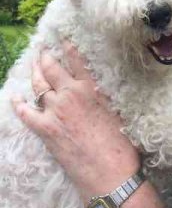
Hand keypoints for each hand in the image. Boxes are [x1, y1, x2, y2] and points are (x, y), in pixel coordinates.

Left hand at [12, 41, 140, 203]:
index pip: (75, 60)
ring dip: (34, 73)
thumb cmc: (118, 142)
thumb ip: (101, 95)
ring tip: (33, 64)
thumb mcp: (114, 110)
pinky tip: (16, 98)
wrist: (108, 170)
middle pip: (51, 68)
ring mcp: (54, 110)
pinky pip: (26, 112)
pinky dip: (19, 104)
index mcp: (90, 87)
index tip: (62, 38)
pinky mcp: (45, 128)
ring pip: (38, 85)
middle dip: (45, 57)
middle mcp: (70, 94)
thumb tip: (95, 88)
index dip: (67, 46)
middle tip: (42, 49)